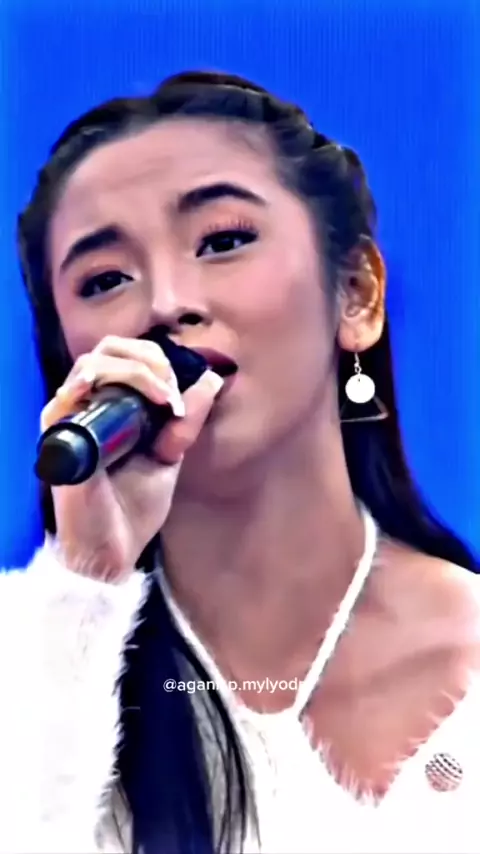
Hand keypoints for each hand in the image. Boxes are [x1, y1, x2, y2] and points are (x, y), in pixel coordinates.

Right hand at [40, 335, 222, 580]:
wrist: (115, 549)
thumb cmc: (134, 507)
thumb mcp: (169, 456)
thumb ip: (185, 421)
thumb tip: (211, 379)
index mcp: (108, 406)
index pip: (125, 355)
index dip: (157, 360)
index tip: (182, 391)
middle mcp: (85, 406)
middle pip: (108, 348)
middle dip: (148, 358)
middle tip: (171, 388)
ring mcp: (69, 418)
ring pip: (93, 363)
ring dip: (136, 371)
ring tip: (163, 397)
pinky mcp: (59, 434)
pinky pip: (74, 392)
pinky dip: (107, 383)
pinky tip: (133, 397)